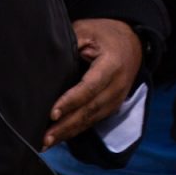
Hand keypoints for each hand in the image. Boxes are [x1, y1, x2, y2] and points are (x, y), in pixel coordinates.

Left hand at [43, 18, 143, 148]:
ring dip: (69, 132)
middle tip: (44, 139)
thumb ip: (68, 45)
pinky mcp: (113, 106)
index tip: (52, 113)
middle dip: (66, 125)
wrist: (132, 42)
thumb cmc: (104, 34)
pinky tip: (59, 137)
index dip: (71, 101)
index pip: (90, 87)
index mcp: (112, 64)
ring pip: (91, 119)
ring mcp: (117, 98)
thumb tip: (42, 62)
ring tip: (46, 143)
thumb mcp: (86, 31)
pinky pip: (93, 120)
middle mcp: (118, 85)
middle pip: (90, 109)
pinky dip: (75, 130)